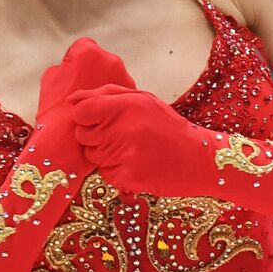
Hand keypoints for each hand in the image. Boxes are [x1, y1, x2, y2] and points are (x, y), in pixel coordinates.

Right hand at [36, 37, 135, 124]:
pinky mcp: (131, 97)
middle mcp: (111, 60)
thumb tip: (71, 66)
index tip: (72, 73)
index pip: (82, 47)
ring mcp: (124, 78)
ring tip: (91, 103)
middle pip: (101, 61)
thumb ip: (64, 66)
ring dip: (103, 84)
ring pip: (112, 76)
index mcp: (89, 53)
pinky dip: (111, 98)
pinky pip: (119, 92)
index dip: (75, 59)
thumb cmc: (55, 107)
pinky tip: (101, 111)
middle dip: (93, 71)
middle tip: (81, 88)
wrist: (70, 140)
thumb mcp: (51, 79)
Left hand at [71, 84, 211, 194]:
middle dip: (93, 136)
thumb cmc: (168, 127)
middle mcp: (124, 128)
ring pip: (92, 155)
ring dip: (104, 154)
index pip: (82, 111)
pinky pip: (104, 173)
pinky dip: (115, 171)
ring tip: (129, 150)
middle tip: (117, 136)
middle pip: (82, 135)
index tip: (95, 120)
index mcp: (127, 105)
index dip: (84, 116)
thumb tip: (73, 98)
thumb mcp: (144, 100)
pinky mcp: (128, 176)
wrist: (198, 159)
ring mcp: (125, 154)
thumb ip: (108, 95)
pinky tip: (134, 165)